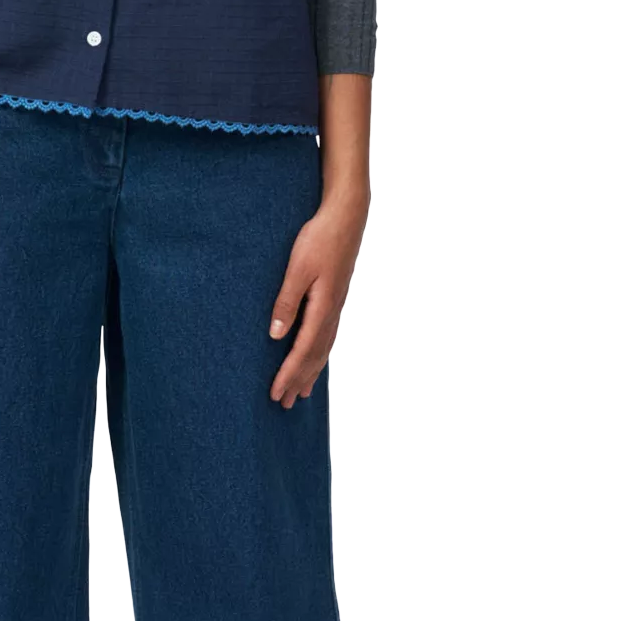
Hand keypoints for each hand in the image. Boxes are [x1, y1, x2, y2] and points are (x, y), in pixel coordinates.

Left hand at [268, 192, 367, 407]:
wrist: (347, 216)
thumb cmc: (320, 238)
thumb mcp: (297, 269)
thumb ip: (286, 301)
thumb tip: (276, 335)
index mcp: (323, 308)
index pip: (303, 351)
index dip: (288, 374)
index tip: (275, 393)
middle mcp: (332, 312)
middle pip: (315, 356)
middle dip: (299, 380)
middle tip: (285, 404)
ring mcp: (336, 305)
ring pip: (324, 348)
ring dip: (311, 371)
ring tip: (302, 391)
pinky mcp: (336, 296)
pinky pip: (328, 334)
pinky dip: (320, 353)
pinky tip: (316, 356)